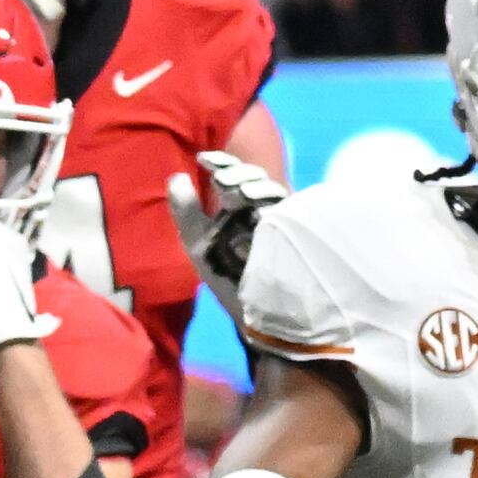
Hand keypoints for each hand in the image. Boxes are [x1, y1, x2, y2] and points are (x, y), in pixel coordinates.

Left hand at [165, 151, 284, 323]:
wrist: (255, 317)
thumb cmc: (228, 281)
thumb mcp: (200, 245)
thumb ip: (187, 212)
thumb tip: (178, 175)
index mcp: (241, 209)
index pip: (236, 176)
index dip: (223, 163)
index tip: (203, 160)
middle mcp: (264, 212)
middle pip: (258, 179)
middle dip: (240, 173)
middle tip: (221, 180)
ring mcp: (283, 225)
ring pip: (276, 192)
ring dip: (258, 186)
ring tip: (239, 193)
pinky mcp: (300, 238)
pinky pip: (292, 213)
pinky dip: (275, 209)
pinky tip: (259, 209)